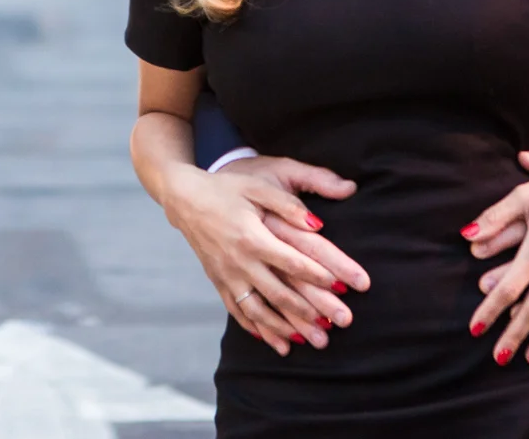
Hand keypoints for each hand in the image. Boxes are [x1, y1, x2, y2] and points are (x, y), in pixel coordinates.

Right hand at [160, 157, 369, 355]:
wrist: (185, 198)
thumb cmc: (226, 189)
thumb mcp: (257, 187)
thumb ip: (287, 205)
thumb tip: (317, 224)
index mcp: (251, 237)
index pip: (291, 262)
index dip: (318, 275)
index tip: (342, 286)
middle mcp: (238, 262)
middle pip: (278, 293)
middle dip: (310, 312)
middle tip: (338, 324)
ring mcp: (226, 276)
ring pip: (259, 310)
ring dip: (285, 328)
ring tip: (311, 341)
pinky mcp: (218, 282)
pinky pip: (238, 312)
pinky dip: (257, 329)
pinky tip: (276, 342)